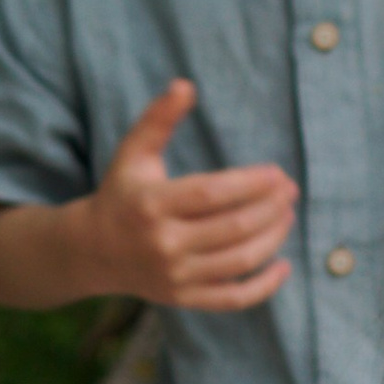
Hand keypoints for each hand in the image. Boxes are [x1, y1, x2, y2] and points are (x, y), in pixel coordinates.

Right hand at [79, 82, 296, 309]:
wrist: (93, 251)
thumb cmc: (122, 193)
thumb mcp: (133, 153)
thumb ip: (158, 119)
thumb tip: (185, 85)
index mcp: (151, 204)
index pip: (212, 194)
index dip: (251, 184)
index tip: (278, 173)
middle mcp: (163, 244)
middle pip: (233, 227)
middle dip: (271, 207)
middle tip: (291, 190)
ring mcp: (175, 276)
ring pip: (239, 260)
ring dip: (274, 237)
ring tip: (288, 214)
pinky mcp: (183, 298)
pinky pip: (233, 298)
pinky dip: (264, 286)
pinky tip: (283, 264)